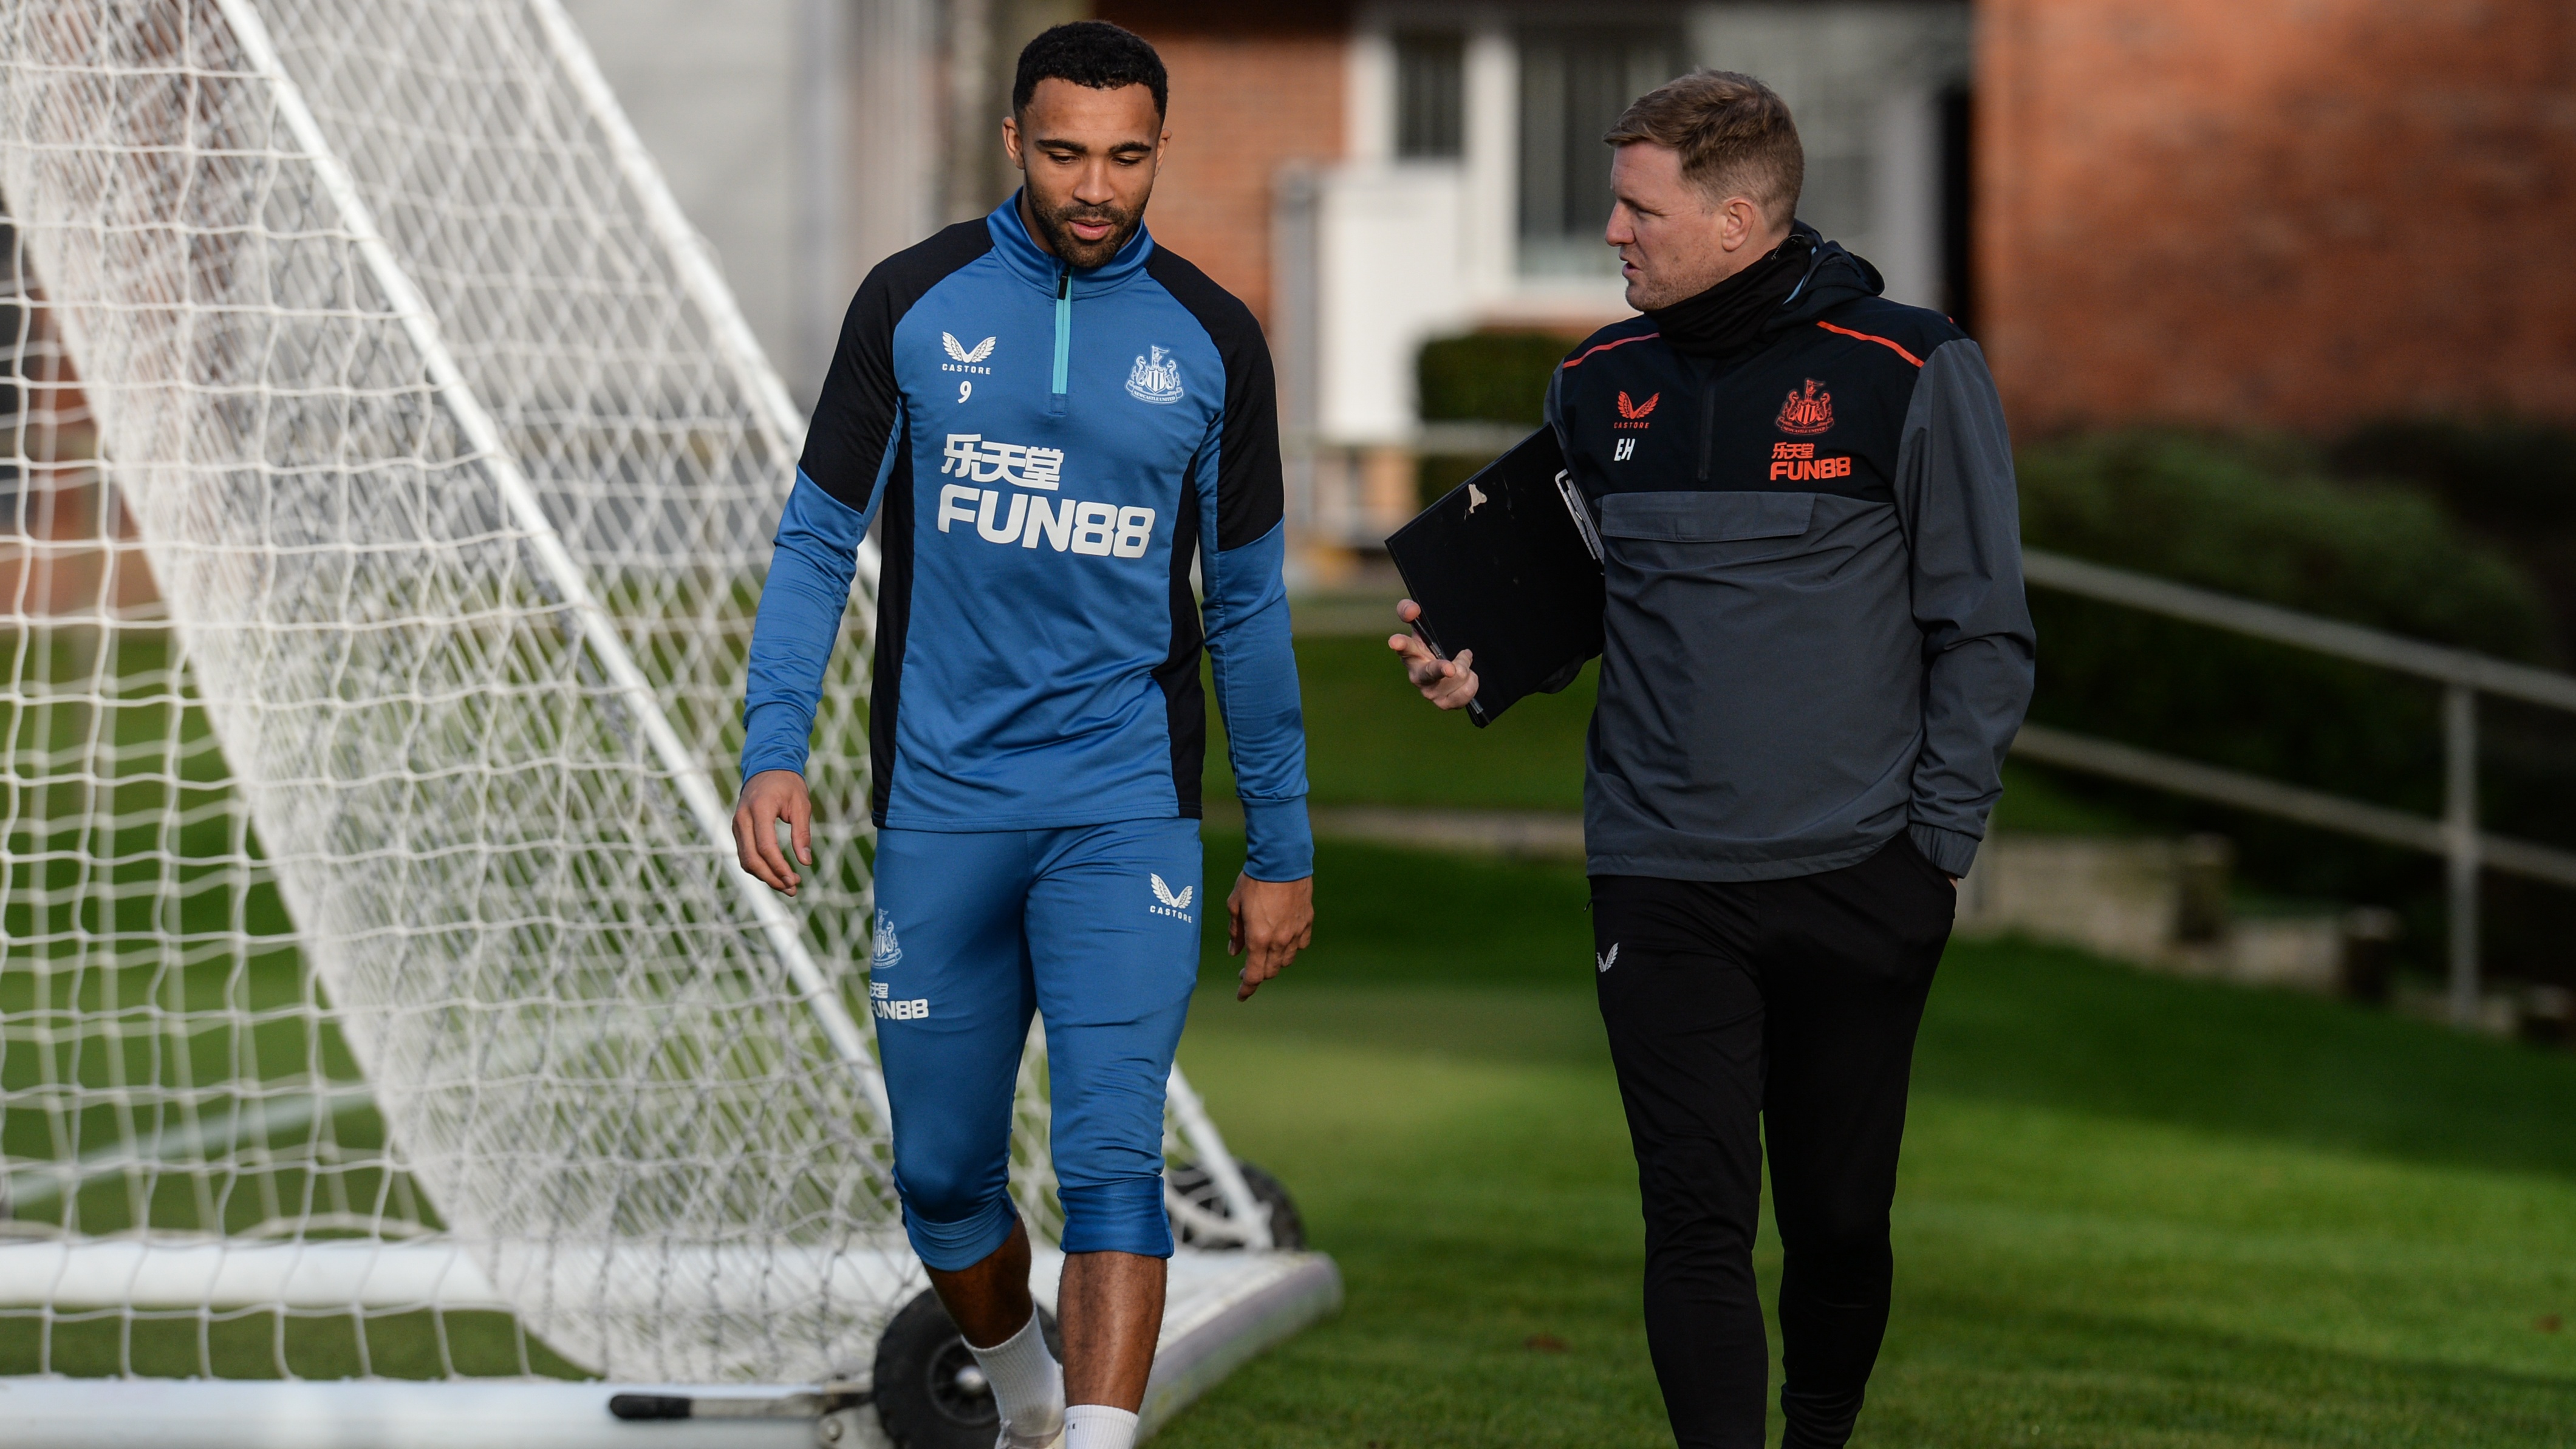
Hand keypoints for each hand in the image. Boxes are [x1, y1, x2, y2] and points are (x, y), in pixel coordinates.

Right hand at [732, 769, 811, 895]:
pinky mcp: (738, 830)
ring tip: (788, 886)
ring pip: (746, 860)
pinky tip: (777, 874)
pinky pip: (745, 854)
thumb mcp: (801, 804)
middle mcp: (743, 818)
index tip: (794, 879)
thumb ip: (802, 833)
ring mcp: (737, 825)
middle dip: (772, 877)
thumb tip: (805, 862)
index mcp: (760, 808)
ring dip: (765, 876)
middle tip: (793, 888)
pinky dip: (759, 868)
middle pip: (751, 858)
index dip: (779, 866)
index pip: (765, 846)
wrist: (766, 766)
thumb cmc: (787, 784)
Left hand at [1227, 873, 1312, 1000]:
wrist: (1281, 860)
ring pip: (1287, 960)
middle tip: (1247, 969)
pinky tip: (1284, 939)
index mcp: (1258, 939)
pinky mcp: (1307, 922)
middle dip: (1258, 974)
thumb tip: (1234, 952)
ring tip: (1265, 953)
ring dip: (1275, 962)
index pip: (1254, 975)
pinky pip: (1301, 944)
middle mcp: (1279, 940)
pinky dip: (1291, 947)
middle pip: (1271, 970)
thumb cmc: (1253, 880)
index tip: (1241, 995)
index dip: (1247, 988)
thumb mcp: (1235, 905)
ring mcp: (1296, 932)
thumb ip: (1235, 932)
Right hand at [1387, 599, 1479, 710]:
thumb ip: (1409, 611)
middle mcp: (1416, 676)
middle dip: (1441, 668)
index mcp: (1409, 654)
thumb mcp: (1421, 627)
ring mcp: (1430, 693)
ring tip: (1462, 664)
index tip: (1394, 641)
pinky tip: (1468, 678)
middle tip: (1451, 669)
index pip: (1403, 646)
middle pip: (1431, 672)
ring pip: (1457, 678)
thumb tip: (1413, 609)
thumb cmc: (1430, 646)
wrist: (1447, 672)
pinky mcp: (1444, 704)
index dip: (1399, 643)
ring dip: (1465, 667)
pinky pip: (1465, 693)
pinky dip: (1472, 682)